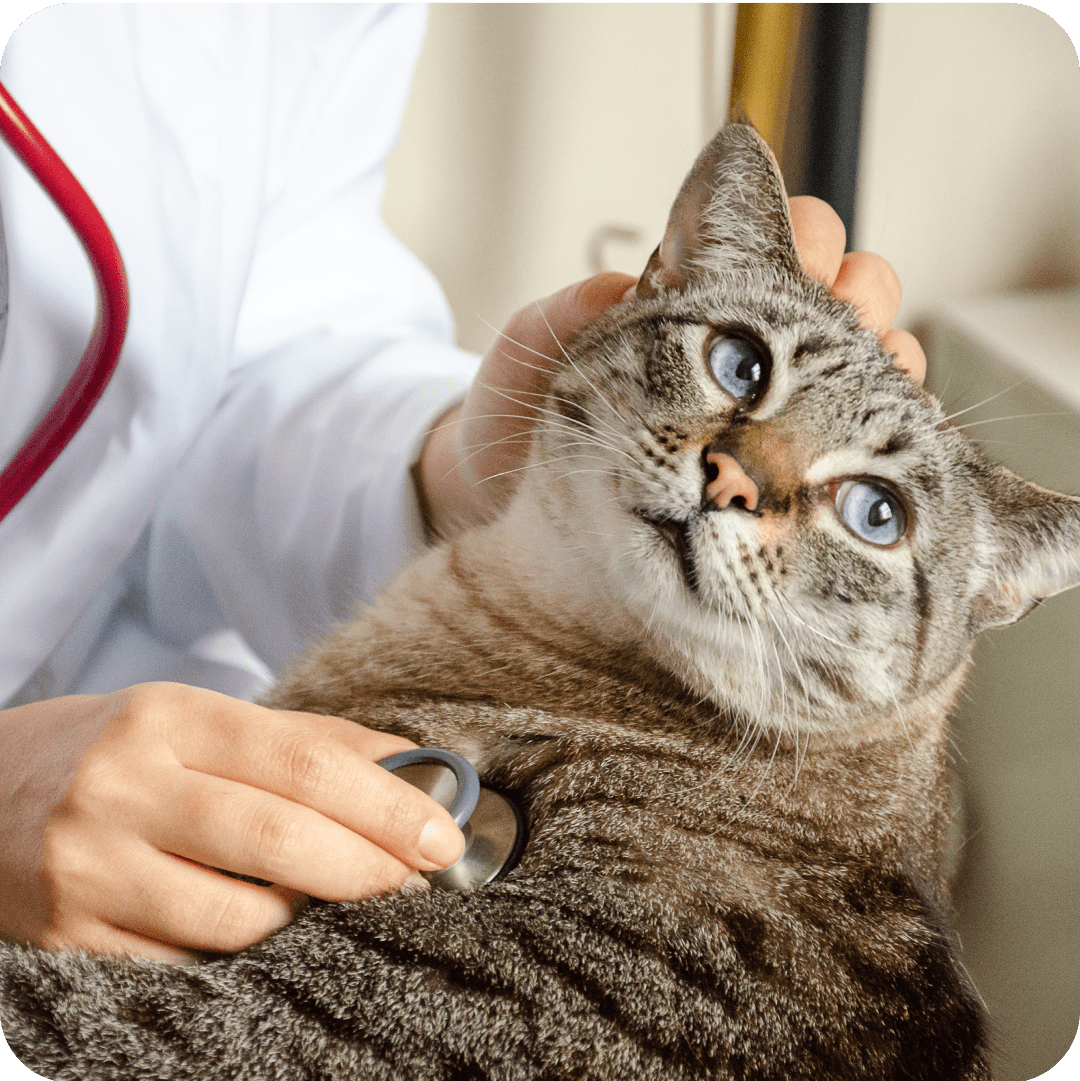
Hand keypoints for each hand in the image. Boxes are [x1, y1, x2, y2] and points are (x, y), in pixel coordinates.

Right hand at [0, 683, 464, 962]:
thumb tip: (414, 766)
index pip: (303, 764)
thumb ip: (312, 741)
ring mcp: (87, 870)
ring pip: (239, 921)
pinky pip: (189, 965)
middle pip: (279, 842)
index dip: (385, 806)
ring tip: (328, 898)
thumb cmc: (125, 752)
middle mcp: (122, 789)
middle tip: (416, 879)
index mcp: (169, 718)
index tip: (440, 836)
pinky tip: (267, 929)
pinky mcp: (68, 941)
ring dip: (308, 919)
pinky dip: (245, 954)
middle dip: (368, 870)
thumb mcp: (207, 721)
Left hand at [418, 196, 924, 539]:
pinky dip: (885, 420)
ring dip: (880, 355)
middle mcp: (746, 348)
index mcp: (694, 299)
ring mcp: (773, 407)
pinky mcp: (783, 470)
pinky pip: (863, 431)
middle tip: (830, 328)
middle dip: (856, 294)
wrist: (512, 510)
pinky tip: (873, 428)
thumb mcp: (530, 357)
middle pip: (849, 288)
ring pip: (873, 354)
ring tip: (860, 379)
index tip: (795, 264)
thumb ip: (573, 312)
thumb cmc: (518, 425)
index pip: (783, 238)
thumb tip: (631, 283)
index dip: (806, 238)